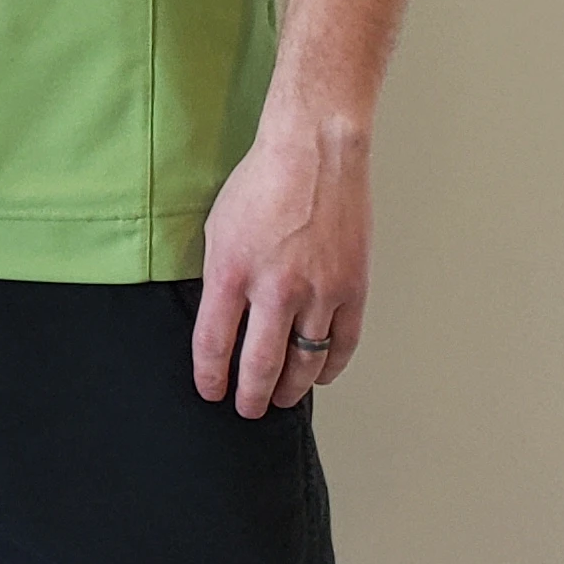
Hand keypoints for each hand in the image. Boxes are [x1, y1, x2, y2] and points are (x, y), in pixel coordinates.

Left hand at [192, 120, 369, 416]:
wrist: (315, 154)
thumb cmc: (260, 184)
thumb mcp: (217, 228)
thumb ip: (218, 278)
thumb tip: (220, 320)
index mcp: (232, 272)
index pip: (214, 343)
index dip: (211, 377)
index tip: (211, 393)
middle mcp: (275, 288)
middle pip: (261, 364)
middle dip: (251, 396)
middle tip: (246, 410)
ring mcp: (319, 292)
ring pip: (305, 362)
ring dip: (291, 388)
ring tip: (280, 398)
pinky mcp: (353, 289)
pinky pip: (343, 345)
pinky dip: (330, 367)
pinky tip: (318, 375)